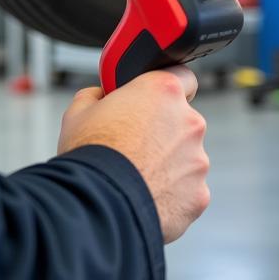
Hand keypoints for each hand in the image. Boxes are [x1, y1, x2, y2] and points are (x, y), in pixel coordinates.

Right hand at [57, 67, 209, 243]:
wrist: (98, 204)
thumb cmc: (89, 153)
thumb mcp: (79, 110)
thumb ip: (97, 95)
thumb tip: (101, 97)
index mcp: (162, 91)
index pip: (183, 76)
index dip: (168, 87)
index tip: (156, 100)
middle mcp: (188, 121)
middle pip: (182, 120)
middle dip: (163, 130)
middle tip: (134, 143)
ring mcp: (197, 160)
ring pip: (186, 156)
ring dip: (168, 162)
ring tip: (136, 174)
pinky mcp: (199, 195)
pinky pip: (187, 188)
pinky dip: (171, 192)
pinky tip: (145, 194)